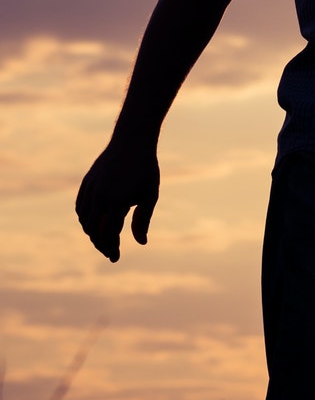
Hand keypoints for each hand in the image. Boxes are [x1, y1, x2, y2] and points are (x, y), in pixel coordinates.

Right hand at [76, 133, 160, 262]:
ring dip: (92, 233)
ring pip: (84, 219)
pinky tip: (93, 225)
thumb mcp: (149, 195)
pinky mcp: (86, 183)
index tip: (115, 258)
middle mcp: (99, 196)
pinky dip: (85, 219)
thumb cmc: (145, 170)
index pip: (109, 232)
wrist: (131, 142)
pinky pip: (80, 207)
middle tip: (110, 253)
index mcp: (117, 200)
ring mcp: (90, 189)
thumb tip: (141, 243)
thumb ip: (143, 220)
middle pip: (94, 229)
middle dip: (101, 244)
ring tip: (103, 241)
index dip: (111, 247)